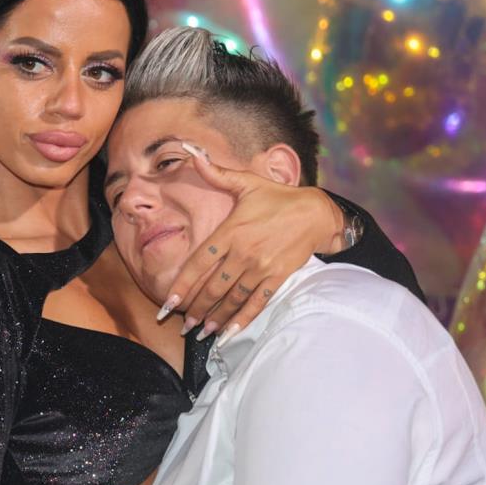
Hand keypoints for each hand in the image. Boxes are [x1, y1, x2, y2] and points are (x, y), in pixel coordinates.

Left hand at [160, 153, 343, 339]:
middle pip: (213, 287)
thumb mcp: (247, 182)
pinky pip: (256, 302)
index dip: (183, 285)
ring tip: (201, 332)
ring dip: (215, 318)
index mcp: (231, 230)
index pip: (199, 263)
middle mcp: (243, 252)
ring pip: (232, 298)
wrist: (316, 212)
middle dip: (195, 309)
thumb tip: (192, 153)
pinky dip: (242, 319)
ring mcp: (261, 267)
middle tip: (182, 325)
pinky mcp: (277, 277)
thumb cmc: (278, 197)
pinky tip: (230, 332)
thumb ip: (217, 173)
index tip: (169, 302)